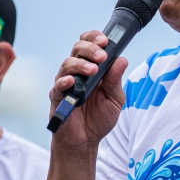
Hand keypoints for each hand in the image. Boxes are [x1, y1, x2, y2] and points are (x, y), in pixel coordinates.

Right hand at [50, 30, 127, 147]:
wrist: (85, 141)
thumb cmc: (99, 118)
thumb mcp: (114, 99)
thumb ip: (116, 80)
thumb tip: (122, 60)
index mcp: (93, 69)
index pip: (90, 45)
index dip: (95, 38)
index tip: (105, 41)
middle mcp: (78, 72)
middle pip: (78, 49)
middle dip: (90, 48)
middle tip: (101, 56)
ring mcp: (66, 83)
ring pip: (67, 63)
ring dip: (80, 64)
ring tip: (93, 70)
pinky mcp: (57, 97)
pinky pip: (58, 85)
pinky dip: (64, 81)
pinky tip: (71, 81)